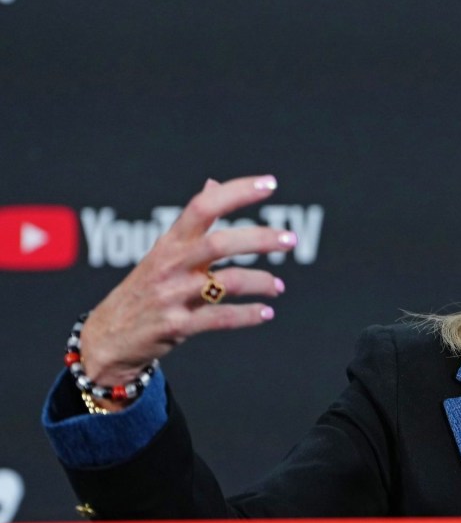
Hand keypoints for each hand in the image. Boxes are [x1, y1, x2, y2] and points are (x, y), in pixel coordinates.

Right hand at [78, 175, 294, 401]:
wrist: (108, 338)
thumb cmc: (146, 288)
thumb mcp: (163, 251)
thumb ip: (192, 222)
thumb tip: (213, 184)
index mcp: (169, 242)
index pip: (203, 207)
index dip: (237, 192)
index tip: (270, 184)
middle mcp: (170, 265)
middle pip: (218, 244)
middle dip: (259, 239)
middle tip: (291, 240)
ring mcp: (172, 296)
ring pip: (227, 283)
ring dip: (260, 281)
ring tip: (278, 286)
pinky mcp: (176, 326)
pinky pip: (221, 318)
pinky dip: (249, 315)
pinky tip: (266, 312)